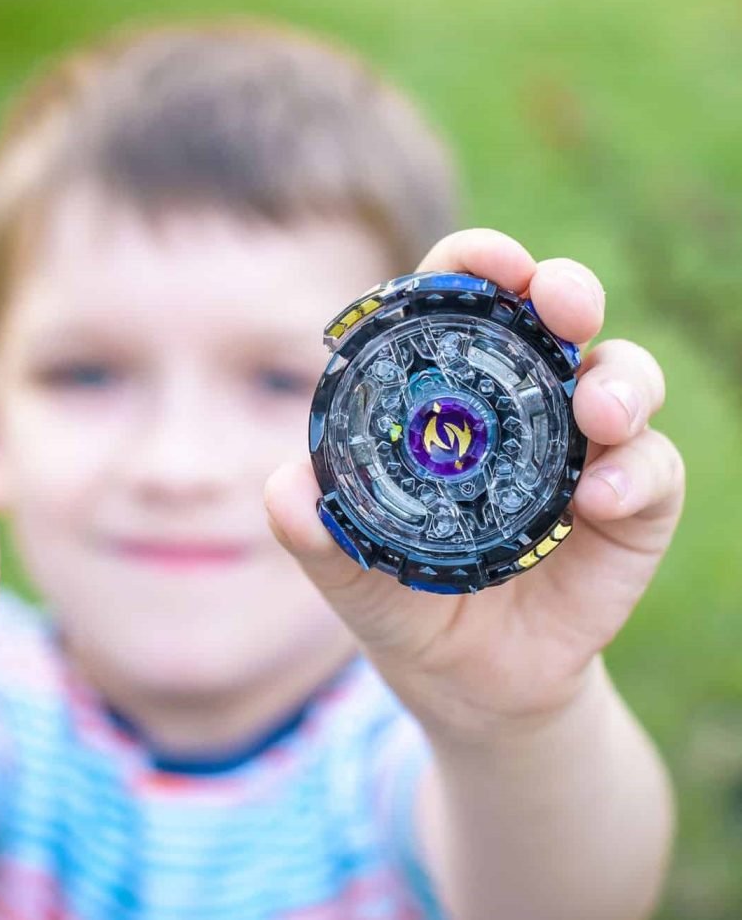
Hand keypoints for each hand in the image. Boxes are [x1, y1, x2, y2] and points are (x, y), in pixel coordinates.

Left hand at [265, 228, 684, 739]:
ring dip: (620, 380)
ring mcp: (582, 447)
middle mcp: (521, 399)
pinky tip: (597, 499)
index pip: (466, 300)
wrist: (464, 678)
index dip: (479, 264)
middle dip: (567, 289)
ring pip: (625, 375)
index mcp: (448, 389)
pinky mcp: (633, 505)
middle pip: (557, 314)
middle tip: (560, 303)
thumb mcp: (344, 563)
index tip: (491, 261)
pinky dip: (635, 473)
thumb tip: (285, 491)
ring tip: (598, 411)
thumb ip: (311, 528)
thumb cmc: (398, 592)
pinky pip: (655, 470)